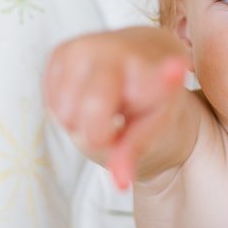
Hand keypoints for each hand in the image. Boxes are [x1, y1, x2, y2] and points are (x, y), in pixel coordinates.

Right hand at [43, 27, 188, 188]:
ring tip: (103, 109)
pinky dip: (64, 109)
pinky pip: (50, 101)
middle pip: (90, 109)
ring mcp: (87, 44)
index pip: (152, 79)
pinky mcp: (61, 50)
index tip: (177, 68)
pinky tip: (85, 97)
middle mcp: (119, 48)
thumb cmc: (153, 105)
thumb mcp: (153, 132)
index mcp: (153, 68)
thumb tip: (120, 183)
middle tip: (115, 123)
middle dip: (97, 131)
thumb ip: (134, 153)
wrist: (145, 68)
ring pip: (63, 109)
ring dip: (78, 121)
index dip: (164, 77)